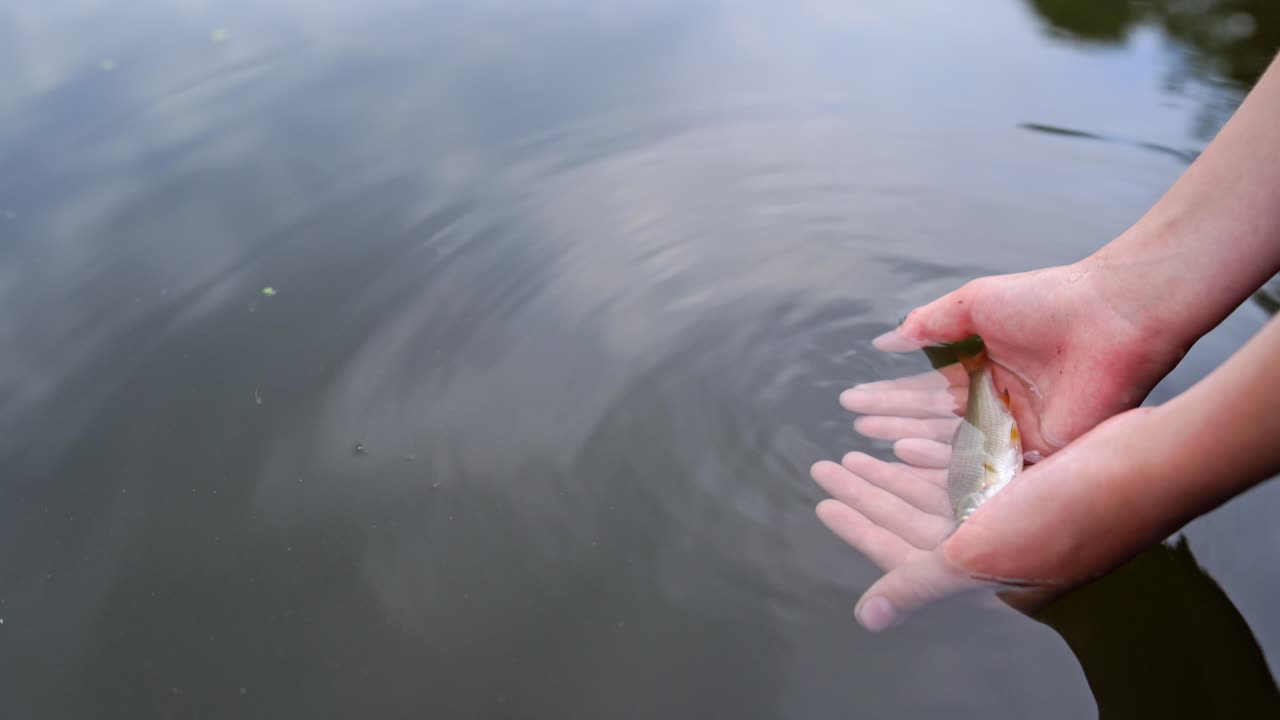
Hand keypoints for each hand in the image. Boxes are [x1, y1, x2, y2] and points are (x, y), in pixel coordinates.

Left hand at [812, 406, 1171, 630]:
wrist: (1149, 464)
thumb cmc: (1068, 514)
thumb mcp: (982, 554)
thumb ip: (920, 582)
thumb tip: (868, 617)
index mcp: (987, 577)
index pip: (904, 553)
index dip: (859, 525)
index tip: (822, 501)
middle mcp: (999, 548)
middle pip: (914, 518)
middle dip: (868, 493)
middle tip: (825, 468)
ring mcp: (1017, 512)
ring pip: (936, 492)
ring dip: (894, 473)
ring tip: (855, 451)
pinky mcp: (1032, 477)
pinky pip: (967, 469)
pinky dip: (934, 456)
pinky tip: (906, 439)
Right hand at [847, 261, 1186, 454]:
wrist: (1113, 314)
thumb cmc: (1048, 300)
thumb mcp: (975, 303)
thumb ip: (929, 325)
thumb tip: (884, 341)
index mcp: (985, 370)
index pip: (926, 392)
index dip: (889, 398)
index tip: (852, 404)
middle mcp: (1000, 405)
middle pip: (935, 425)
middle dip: (893, 428)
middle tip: (856, 434)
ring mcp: (1021, 431)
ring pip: (958, 450)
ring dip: (916, 451)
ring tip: (878, 452)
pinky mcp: (1044, 453)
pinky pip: (994, 468)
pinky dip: (957, 468)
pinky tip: (917, 464)